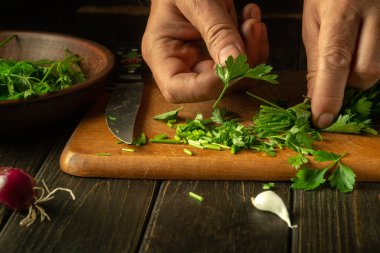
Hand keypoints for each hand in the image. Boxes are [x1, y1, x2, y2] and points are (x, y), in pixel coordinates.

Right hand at [142, 0, 268, 102]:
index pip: (176, 89)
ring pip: (233, 78)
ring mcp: (202, 60)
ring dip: (252, 52)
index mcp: (161, 54)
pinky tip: (251, 19)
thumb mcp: (196, 0)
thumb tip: (236, 61)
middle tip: (252, 28)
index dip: (206, 86)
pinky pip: (242, 62)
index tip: (234, 65)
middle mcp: (181, 63)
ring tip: (252, 21)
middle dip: (239, 63)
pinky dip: (254, 44)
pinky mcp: (220, 54)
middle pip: (211, 86)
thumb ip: (216, 30)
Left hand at [303, 0, 379, 127]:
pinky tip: (364, 50)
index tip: (322, 118)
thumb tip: (316, 98)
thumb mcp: (313, 20)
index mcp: (342, 8)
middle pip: (368, 70)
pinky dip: (374, 63)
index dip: (329, 93)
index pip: (336, 59)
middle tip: (336, 75)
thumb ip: (315, 59)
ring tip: (351, 55)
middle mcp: (376, 11)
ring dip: (362, 75)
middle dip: (349, 84)